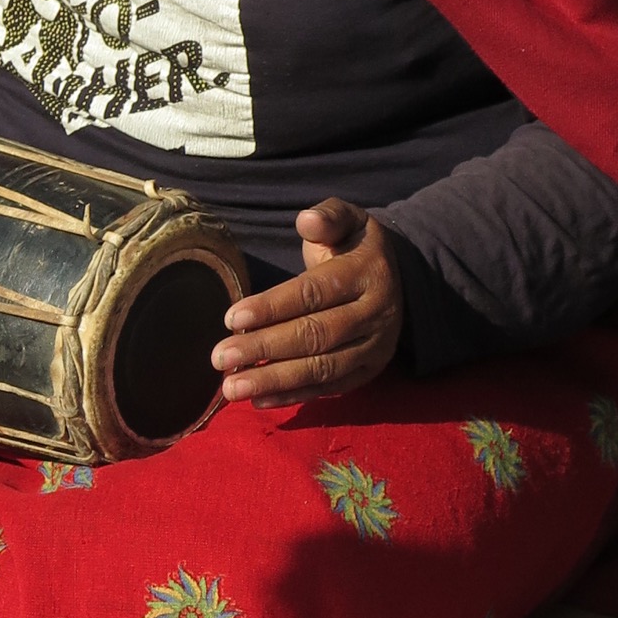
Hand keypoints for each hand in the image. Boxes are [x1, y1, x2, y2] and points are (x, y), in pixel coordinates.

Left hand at [213, 197, 403, 405]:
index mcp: (369, 274)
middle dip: (264, 348)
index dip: (273, 306)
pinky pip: (329, 389)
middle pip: (315, 335)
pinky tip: (258, 401)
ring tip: (231, 388)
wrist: (397, 279)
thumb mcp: (348, 220)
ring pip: (322, 369)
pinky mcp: (368, 372)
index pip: (315, 293)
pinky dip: (293, 396)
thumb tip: (306, 220)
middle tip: (220, 358)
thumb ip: (328, 216)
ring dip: (274, 381)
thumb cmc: (353, 248)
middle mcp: (377, 314)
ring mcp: (375, 348)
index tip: (231, 318)